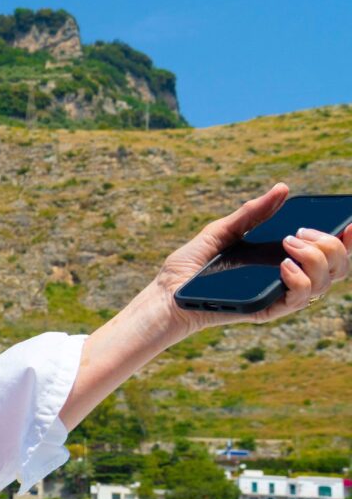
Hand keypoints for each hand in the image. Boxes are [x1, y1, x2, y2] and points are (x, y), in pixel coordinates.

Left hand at [153, 182, 349, 332]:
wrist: (166, 293)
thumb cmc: (191, 264)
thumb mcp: (222, 231)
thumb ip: (252, 212)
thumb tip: (282, 189)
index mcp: (286, 258)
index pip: (330, 252)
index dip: (348, 239)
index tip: (350, 223)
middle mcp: (289, 278)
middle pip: (337, 267)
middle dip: (329, 245)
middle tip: (298, 232)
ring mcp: (280, 295)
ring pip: (325, 283)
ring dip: (316, 259)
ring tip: (289, 243)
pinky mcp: (267, 310)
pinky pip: (299, 300)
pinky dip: (299, 280)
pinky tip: (285, 265)